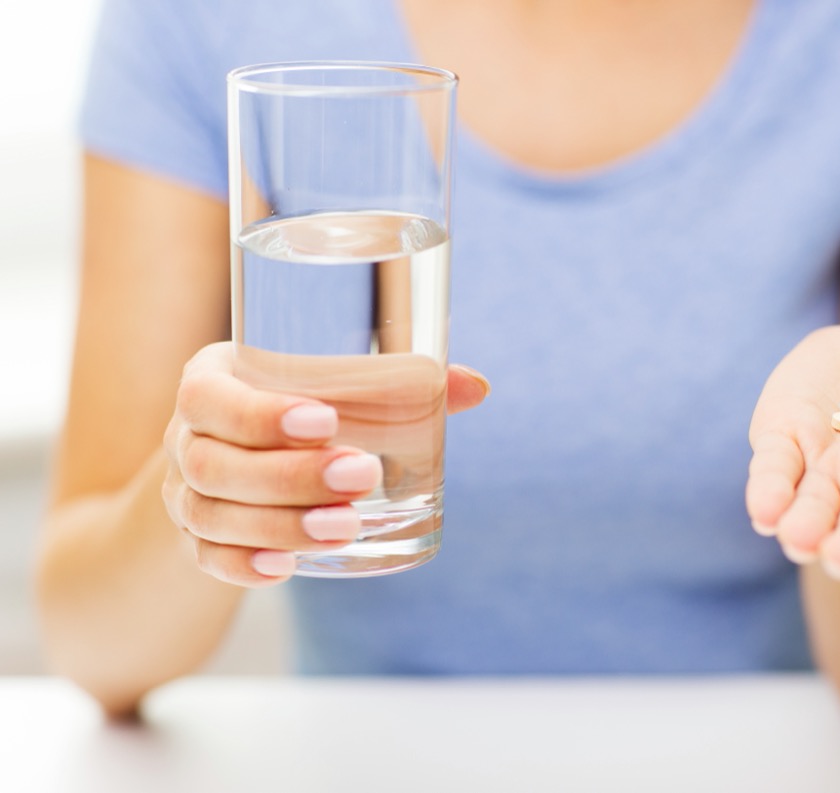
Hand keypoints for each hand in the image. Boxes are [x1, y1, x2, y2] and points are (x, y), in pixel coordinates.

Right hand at [162, 342, 488, 586]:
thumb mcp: (333, 386)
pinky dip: (244, 566)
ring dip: (280, 524)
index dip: (261, 413)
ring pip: (214, 515)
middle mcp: (187, 437)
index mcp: (213, 381)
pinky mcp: (197, 540)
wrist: (237, 454)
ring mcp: (186, 493)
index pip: (211, 396)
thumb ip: (398, 383)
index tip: (326, 421)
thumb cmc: (297, 406)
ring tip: (345, 527)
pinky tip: (286, 568)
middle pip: (217, 464)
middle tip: (363, 476)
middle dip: (291, 476)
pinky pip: (207, 558)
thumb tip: (476, 386)